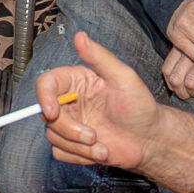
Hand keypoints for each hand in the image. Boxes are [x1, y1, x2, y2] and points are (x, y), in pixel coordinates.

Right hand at [39, 30, 168, 172]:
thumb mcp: (124, 77)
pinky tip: (100, 152)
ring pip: (53, 136)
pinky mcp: (72, 144)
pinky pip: (60, 153)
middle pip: (47, 115)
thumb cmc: (140, 106)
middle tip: (93, 135)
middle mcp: (69, 101)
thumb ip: (99, 57)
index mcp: (76, 81)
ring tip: (103, 146)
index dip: (43, 97)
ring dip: (79, 146)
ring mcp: (70, 124)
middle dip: (70, 130)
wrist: (150, 139)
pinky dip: (80, 157)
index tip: (53, 112)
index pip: (46, 83)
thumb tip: (80, 36)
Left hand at [161, 46, 193, 101]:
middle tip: (192, 93)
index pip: (167, 71)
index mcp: (181, 48)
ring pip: (190, 84)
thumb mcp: (193, 44)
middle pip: (176, 80)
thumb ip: (181, 57)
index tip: (180, 88)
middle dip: (182, 93)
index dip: (172, 84)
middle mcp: (191, 54)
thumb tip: (173, 83)